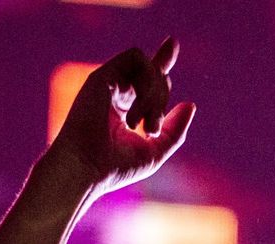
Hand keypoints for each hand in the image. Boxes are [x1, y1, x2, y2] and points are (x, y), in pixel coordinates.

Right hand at [45, 37, 197, 194]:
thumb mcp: (154, 151)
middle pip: (156, 75)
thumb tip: (190, 104)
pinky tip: (135, 110)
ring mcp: (109, 83)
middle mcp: (117, 92)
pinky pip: (136, 58)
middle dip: (162, 102)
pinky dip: (147, 82)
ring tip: (143, 125)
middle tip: (150, 130)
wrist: (84, 169)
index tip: (172, 43)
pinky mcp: (102, 75)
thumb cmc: (115, 167)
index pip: (148, 78)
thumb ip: (175, 130)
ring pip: (148, 66)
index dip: (161, 60)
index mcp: (126, 109)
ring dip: (155, 95)